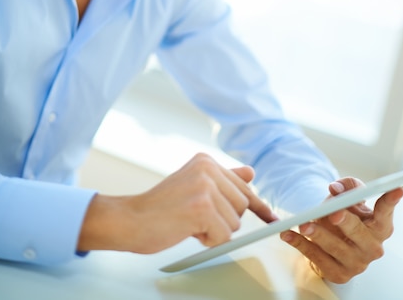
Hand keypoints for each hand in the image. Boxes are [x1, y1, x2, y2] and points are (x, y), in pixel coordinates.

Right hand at [77, 152, 275, 253]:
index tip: (272, 218)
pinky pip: (224, 236)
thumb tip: (250, 173)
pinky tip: (187, 231)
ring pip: (234, 223)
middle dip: (223, 220)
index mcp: (205, 161)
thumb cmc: (160, 208)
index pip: (242, 186)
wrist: (130, 220)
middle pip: (241, 206)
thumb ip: (223, 180)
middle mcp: (207, 168)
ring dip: (214, 231)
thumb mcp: (194, 186)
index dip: (258, 206)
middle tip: (194, 219)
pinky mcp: (202, 207)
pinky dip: (208, 241)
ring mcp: (205, 186)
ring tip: (188, 223)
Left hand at [280, 176, 402, 283]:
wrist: (332, 240)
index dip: (390, 202)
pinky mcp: (338, 273)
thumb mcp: (348, 197)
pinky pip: (317, 258)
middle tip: (334, 213)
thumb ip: (345, 187)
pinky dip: (301, 245)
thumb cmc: (344, 215)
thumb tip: (335, 189)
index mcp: (379, 227)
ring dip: (318, 235)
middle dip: (346, 222)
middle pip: (360, 233)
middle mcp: (372, 246)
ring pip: (336, 248)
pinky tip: (289, 235)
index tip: (395, 189)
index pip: (385, 213)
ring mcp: (356, 263)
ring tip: (303, 224)